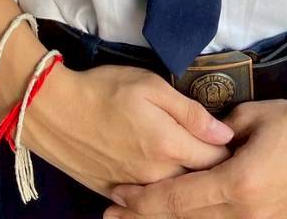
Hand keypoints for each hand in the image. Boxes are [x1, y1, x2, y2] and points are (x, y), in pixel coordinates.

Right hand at [20, 62, 235, 200]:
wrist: (53, 109)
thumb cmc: (104, 89)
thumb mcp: (151, 86)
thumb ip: (190, 112)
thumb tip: (224, 134)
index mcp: (169, 146)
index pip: (216, 160)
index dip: (228, 151)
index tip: (233, 140)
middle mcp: (156, 176)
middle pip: (198, 183)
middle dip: (211, 171)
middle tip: (216, 154)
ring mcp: (134, 189)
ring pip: (174, 195)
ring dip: (186, 183)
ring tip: (191, 166)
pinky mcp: (115, 194)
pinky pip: (147, 200)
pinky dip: (159, 192)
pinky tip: (162, 176)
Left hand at [101, 93, 286, 218]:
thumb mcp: (253, 116)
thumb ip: (217, 132)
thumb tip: (195, 138)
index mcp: (239, 183)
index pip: (179, 198)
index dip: (144, 200)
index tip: (116, 197)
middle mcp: (247, 213)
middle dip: (147, 216)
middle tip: (112, 211)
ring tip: (140, 215)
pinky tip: (184, 213)